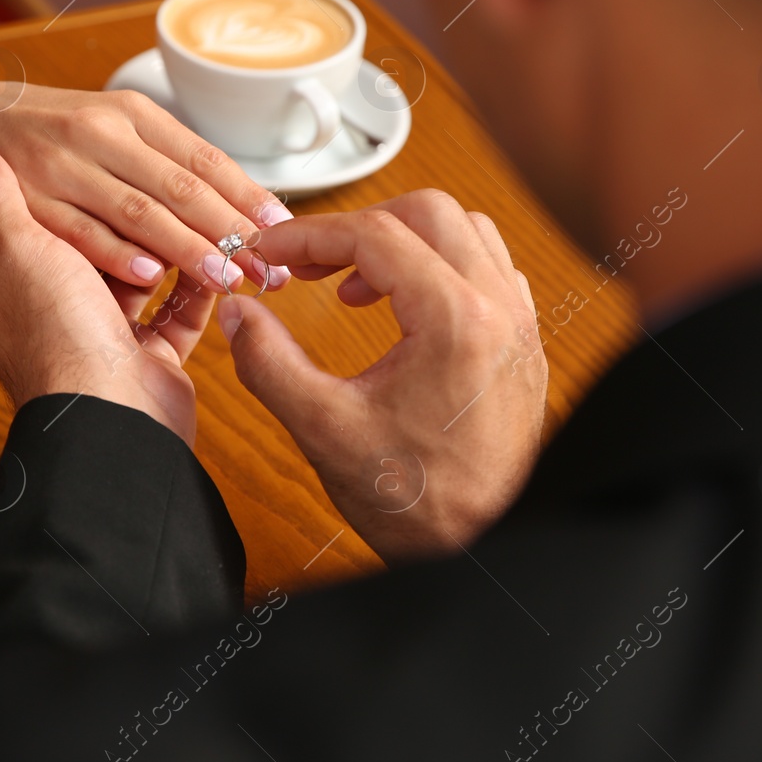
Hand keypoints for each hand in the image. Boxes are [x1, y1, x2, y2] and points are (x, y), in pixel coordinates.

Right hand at [0, 76, 290, 294]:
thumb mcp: (105, 127)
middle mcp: (100, 131)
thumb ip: (157, 160)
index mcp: (129, 111)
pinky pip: (80, 231)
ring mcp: (63, 164)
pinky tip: (153, 278)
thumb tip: (226, 200)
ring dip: (187, 249)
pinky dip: (117, 255)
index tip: (283, 226)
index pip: (203, 156)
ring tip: (229, 276)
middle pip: (181, 185)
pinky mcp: (28, 199)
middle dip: (230, 230)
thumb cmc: (41, 134)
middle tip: (270, 266)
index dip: (246, 193)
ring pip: (139, 210)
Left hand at [0, 139, 217, 444]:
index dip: (85, 189)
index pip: (53, 218)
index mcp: (15, 284)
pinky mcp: (149, 361)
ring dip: (179, 248)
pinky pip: (179, 315)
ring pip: (147, 278)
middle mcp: (57, 312)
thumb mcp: (11, 247)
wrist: (103, 420)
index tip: (113, 158)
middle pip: (104, 247)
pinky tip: (219, 256)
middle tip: (172, 183)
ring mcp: (103, 340)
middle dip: (144, 219)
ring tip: (205, 212)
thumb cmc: (53, 335)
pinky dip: (200, 288)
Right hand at [217, 191, 547, 559]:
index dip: (310, 236)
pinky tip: (403, 306)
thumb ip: (269, 363)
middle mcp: (499, 309)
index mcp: (457, 321)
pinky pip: (488, 269)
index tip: (272, 254)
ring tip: (354, 287)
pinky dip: (440, 266)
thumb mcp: (324, 429)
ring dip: (404, 241)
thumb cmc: (420, 503)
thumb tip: (238, 314)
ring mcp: (519, 324)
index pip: (375, 235)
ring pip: (464, 232)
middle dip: (359, 226)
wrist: (485, 549)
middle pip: (427, 212)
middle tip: (310, 264)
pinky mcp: (522, 344)